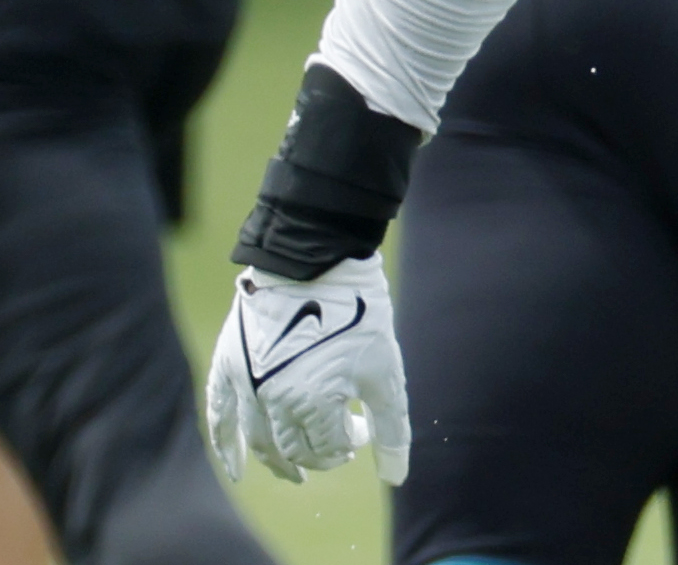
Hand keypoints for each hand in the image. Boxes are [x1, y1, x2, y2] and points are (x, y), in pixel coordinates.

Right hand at [206, 257, 408, 485]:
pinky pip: (220, 416)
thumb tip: (396, 478)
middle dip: (318, 454)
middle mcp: (272, 399)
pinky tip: (235, 469)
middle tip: (338, 449)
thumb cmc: (360, 314)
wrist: (318, 259)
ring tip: (294, 472)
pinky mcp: (229, 366)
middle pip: (293, 448)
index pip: (328, 449)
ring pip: (258, 440)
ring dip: (276, 460)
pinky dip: (226, 445)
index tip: (364, 429)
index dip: (348, 446)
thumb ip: (392, 428)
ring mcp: (246, 384)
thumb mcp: (386, 371)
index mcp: (313, 402)